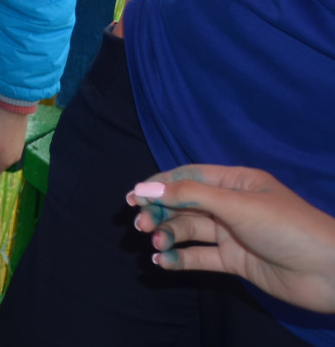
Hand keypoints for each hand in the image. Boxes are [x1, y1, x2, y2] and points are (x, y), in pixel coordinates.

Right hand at [129, 165, 334, 312]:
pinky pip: (200, 257)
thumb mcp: (237, 205)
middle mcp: (231, 205)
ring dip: (168, 236)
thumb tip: (146, 185)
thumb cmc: (287, 227)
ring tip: (155, 245)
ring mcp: (232, 234)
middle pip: (185, 204)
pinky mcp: (235, 261)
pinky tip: (164, 262)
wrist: (329, 271)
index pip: (189, 176)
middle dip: (160, 212)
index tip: (133, 196)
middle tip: (140, 224)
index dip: (159, 183)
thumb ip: (190, 195)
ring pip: (189, 231)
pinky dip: (180, 259)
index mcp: (236, 182)